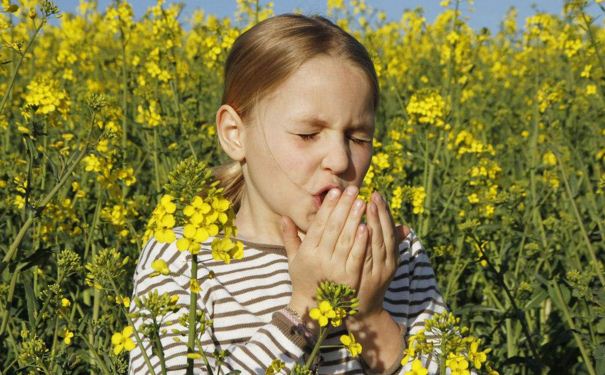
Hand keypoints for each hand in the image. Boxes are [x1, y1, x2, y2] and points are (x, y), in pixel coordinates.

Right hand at [280, 186, 368, 323]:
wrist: (314, 310)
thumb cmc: (304, 280)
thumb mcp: (294, 259)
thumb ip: (290, 237)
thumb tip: (283, 216)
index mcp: (307, 252)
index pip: (318, 224)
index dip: (327, 207)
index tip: (335, 191)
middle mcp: (319, 259)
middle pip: (333, 228)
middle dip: (344, 207)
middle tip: (354, 190)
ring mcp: (334, 270)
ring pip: (345, 239)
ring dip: (354, 219)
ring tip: (363, 202)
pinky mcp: (349, 279)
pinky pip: (355, 257)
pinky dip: (361, 242)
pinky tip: (367, 227)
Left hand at [352, 191, 409, 318]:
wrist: (364, 311)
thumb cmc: (370, 281)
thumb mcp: (382, 262)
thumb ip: (389, 244)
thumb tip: (405, 227)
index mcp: (392, 257)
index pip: (389, 230)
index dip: (384, 212)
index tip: (377, 195)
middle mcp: (388, 263)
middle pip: (385, 234)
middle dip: (379, 213)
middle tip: (371, 195)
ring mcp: (378, 271)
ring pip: (378, 243)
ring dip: (373, 224)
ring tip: (365, 205)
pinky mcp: (367, 279)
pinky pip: (367, 258)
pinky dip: (366, 243)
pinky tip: (362, 229)